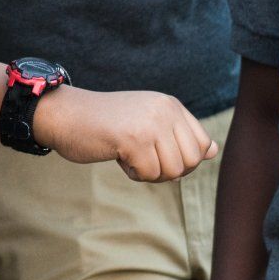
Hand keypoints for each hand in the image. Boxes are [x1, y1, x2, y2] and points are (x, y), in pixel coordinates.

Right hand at [32, 86, 217, 181]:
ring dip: (150, 173)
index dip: (183, 161)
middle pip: (191, 161)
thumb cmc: (104, 124)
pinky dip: (133, 174)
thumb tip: (213, 151)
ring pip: (172, 171)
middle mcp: (165, 110)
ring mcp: (150, 123)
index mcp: (170, 105)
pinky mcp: (133, 139)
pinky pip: (149, 174)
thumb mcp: (147, 124)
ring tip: (129, 156)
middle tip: (142, 160)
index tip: (157, 154)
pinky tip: (118, 157)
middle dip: (168, 171)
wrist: (65, 115)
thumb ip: (179, 135)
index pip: (202, 144)